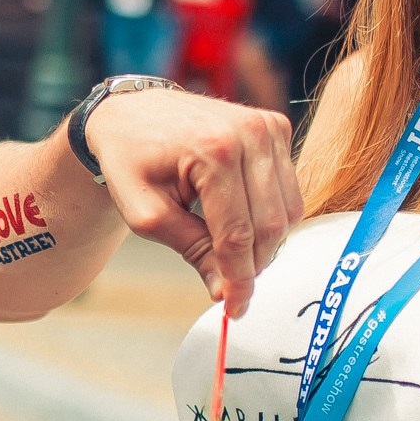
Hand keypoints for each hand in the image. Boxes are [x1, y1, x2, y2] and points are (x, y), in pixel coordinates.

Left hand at [82, 88, 301, 315]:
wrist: (130, 112)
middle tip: (231, 286)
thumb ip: (192, 250)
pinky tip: (238, 216)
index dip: (238, 279)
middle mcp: (249, 134)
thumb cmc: (130, 159)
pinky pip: (289, 188)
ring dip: (264, 241)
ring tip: (228, 247)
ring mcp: (267, 126)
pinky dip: (270, 214)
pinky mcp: (275, 126)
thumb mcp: (147, 214)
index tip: (235, 308)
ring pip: (288, 210)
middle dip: (252, 264)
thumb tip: (225, 290)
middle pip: (269, 225)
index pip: (237, 234)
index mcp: (213, 151)